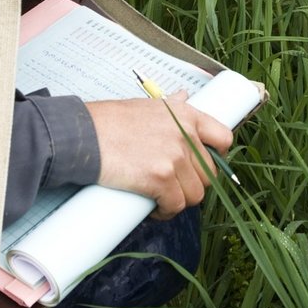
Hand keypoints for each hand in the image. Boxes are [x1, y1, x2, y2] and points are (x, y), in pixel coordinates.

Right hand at [85, 92, 232, 218]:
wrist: (84, 135)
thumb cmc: (109, 122)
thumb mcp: (147, 105)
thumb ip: (170, 105)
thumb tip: (183, 95)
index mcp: (186, 115)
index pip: (223, 138)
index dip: (217, 157)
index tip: (204, 166)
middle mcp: (185, 134)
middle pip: (209, 173)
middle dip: (193, 184)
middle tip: (174, 186)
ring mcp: (175, 156)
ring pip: (195, 194)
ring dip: (179, 201)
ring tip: (162, 198)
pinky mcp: (161, 178)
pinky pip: (175, 205)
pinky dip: (166, 212)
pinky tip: (154, 207)